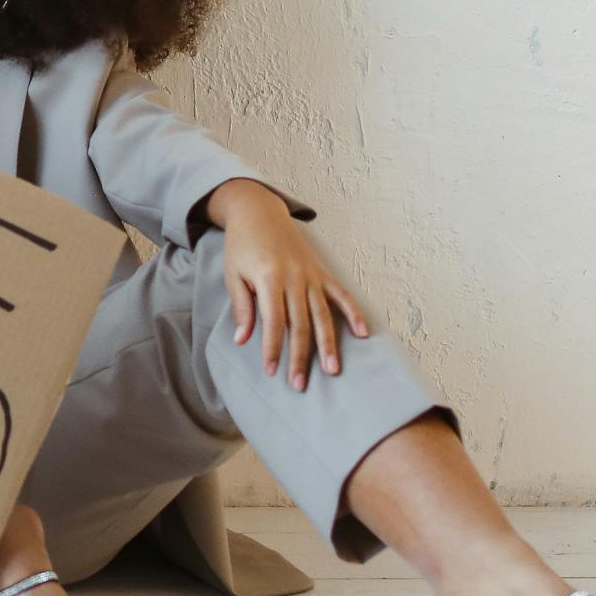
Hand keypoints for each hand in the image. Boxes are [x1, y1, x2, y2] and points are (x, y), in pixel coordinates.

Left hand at [213, 185, 368, 386]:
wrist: (259, 211)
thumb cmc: (242, 245)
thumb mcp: (233, 274)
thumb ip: (242, 307)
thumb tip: (242, 340)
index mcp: (269, 278)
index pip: (274, 322)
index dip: (273, 349)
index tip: (272, 371)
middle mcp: (294, 278)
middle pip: (300, 324)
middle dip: (300, 356)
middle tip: (300, 384)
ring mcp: (311, 275)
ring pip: (323, 315)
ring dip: (328, 344)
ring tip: (333, 370)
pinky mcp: (322, 271)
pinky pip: (341, 294)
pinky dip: (353, 313)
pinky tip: (362, 333)